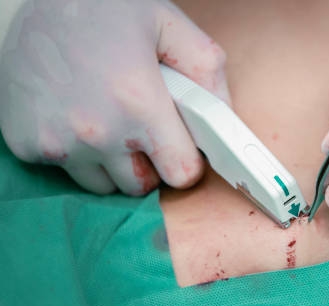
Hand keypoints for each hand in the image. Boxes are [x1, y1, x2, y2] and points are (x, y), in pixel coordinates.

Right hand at [0, 0, 229, 194]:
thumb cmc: (104, 6)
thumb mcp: (169, 25)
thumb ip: (207, 75)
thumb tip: (223, 121)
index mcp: (138, 103)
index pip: (181, 174)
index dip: (185, 162)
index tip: (179, 149)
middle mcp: (96, 130)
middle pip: (142, 185)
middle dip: (149, 163)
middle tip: (139, 126)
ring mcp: (56, 142)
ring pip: (104, 185)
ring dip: (112, 163)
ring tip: (105, 118)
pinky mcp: (26, 144)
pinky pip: (65, 171)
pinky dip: (74, 152)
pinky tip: (73, 114)